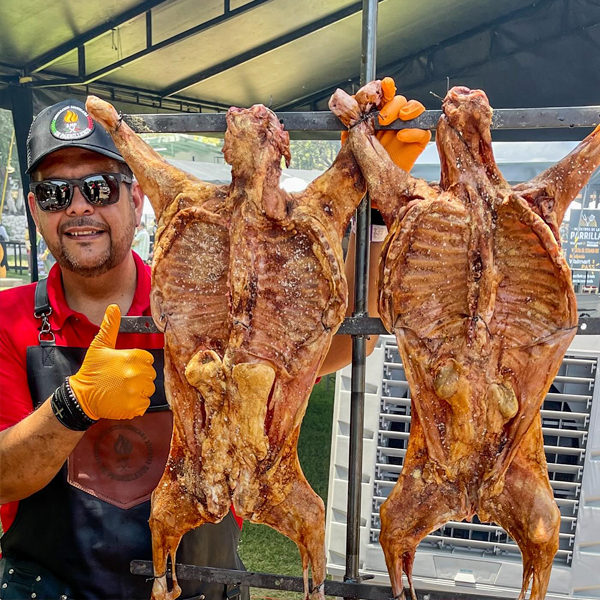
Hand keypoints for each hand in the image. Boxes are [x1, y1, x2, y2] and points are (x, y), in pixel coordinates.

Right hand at [69, 305, 154, 420]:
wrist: (82, 397)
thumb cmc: (91, 371)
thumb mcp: (99, 346)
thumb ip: (110, 326)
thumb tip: (114, 307)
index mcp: (131, 358)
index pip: (148, 359)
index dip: (138, 362)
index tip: (127, 366)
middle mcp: (136, 374)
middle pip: (150, 374)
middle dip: (140, 376)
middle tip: (123, 378)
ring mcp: (135, 391)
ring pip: (148, 389)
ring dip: (139, 389)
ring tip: (123, 388)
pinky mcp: (134, 407)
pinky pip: (144, 403)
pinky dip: (137, 403)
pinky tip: (124, 399)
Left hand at [342, 77, 430, 172]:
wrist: (373, 185)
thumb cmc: (363, 163)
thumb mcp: (351, 141)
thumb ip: (351, 122)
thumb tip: (349, 105)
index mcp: (376, 115)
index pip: (382, 95)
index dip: (384, 88)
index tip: (384, 85)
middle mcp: (392, 119)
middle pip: (399, 99)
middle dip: (392, 105)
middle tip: (383, 118)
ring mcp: (406, 128)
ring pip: (414, 108)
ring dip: (408, 109)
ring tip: (398, 119)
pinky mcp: (417, 141)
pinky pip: (422, 131)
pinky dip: (414, 131)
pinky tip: (402, 137)